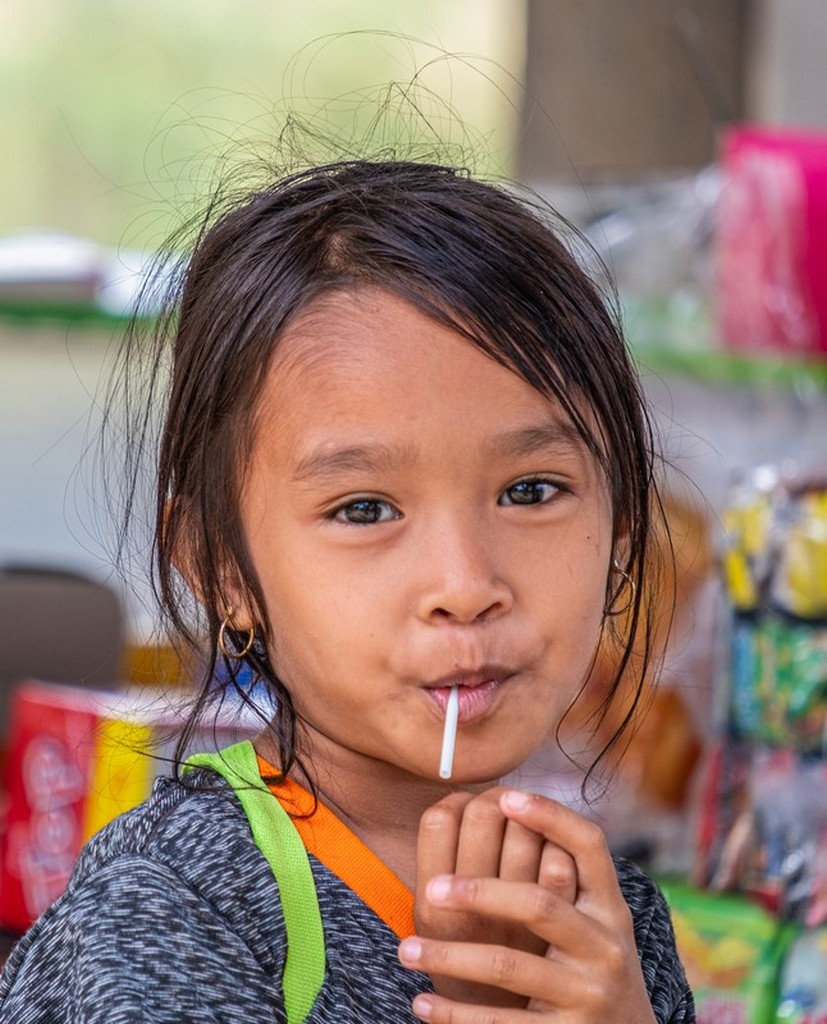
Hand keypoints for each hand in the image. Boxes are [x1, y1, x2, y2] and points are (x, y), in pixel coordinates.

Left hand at [400, 790, 656, 1023]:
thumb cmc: (592, 963)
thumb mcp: (596, 919)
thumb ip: (566, 875)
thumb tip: (506, 803)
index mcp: (610, 908)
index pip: (589, 847)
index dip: (551, 817)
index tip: (506, 796)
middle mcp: (604, 946)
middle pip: (538, 905)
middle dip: (480, 893)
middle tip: (432, 890)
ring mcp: (587, 993)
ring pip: (507, 965)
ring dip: (449, 957)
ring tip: (407, 951)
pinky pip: (500, 1023)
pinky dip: (455, 1015)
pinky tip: (420, 1004)